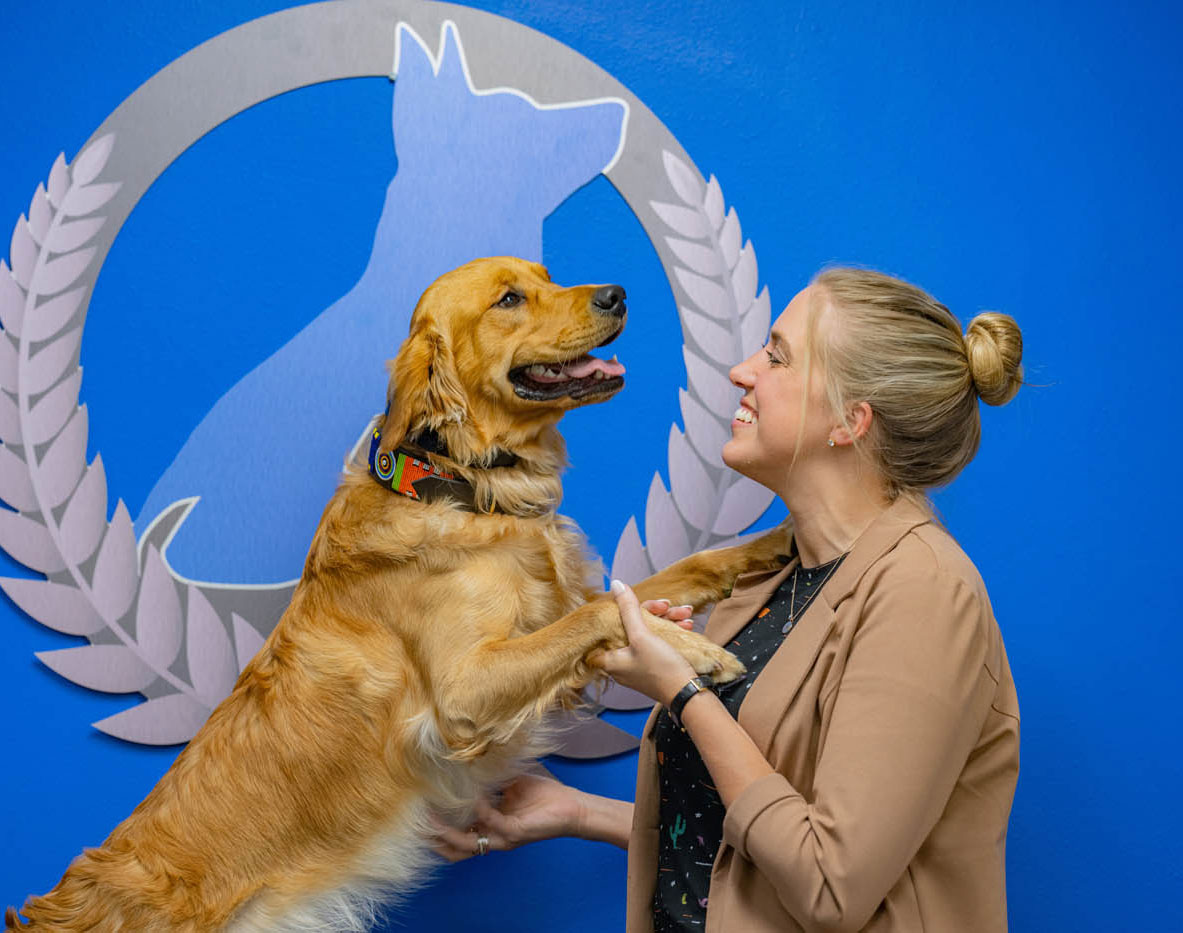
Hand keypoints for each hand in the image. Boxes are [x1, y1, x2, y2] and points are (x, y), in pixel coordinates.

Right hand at [431, 773, 583, 861]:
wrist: (572, 807)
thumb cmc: (543, 796)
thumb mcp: (510, 784)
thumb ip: (490, 779)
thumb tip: (468, 761)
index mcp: (489, 827)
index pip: (456, 835)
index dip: (435, 828)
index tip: (417, 810)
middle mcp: (493, 837)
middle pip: (454, 849)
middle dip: (433, 838)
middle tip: (415, 821)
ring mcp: (503, 838)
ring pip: (467, 845)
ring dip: (448, 832)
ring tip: (432, 816)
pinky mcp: (516, 834)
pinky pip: (493, 825)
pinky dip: (481, 810)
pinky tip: (474, 796)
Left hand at [589, 580, 697, 705]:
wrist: (689, 693)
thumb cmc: (661, 668)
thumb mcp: (642, 636)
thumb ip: (628, 610)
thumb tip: (615, 585)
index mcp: (611, 659)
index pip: (602, 633)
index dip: (612, 617)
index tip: (624, 606)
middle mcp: (622, 664)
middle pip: (630, 628)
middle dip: (652, 613)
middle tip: (666, 606)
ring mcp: (640, 665)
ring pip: (648, 633)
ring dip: (667, 620)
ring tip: (684, 614)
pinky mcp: (656, 666)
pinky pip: (659, 643)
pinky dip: (671, 632)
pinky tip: (686, 625)